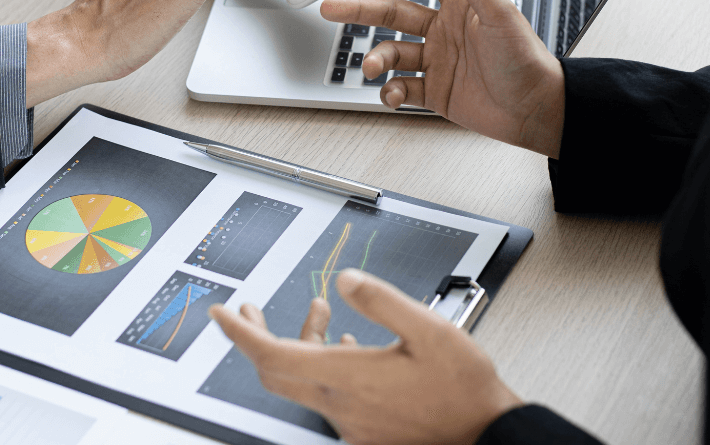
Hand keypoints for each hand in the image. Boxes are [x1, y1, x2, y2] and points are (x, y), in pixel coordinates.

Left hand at [209, 269, 522, 444]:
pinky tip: (347, 348)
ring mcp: (350, 422)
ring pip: (304, 381)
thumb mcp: (430, 329)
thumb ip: (381, 300)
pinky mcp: (364, 432)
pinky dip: (325, 366)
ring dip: (302, 344)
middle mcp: (340, 404)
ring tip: (319, 312)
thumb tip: (344, 280)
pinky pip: (327, 397)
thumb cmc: (464, 389)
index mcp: (348, 376)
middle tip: (249, 310)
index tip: (222, 313)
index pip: (272, 354)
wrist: (487, 436)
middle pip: (276, 370)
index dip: (240, 332)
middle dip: (257, 336)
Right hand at [320, 0, 565, 157]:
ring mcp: (437, 59)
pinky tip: (392, 94)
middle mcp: (443, 28)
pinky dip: (392, 91)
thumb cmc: (525, 59)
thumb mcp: (500, 12)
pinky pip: (403, 87)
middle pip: (392, 12)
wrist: (535, 109)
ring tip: (370, 66)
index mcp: (458, 2)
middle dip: (360, 10)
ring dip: (376, 58)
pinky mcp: (435, 91)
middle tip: (331, 7)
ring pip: (392, 52)